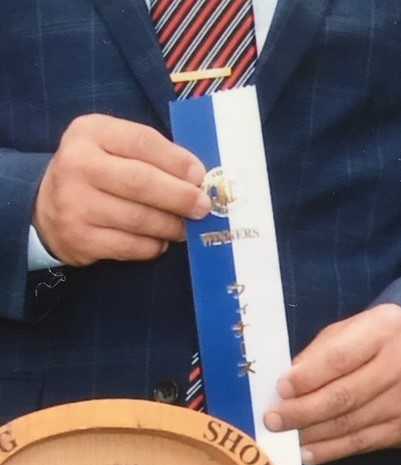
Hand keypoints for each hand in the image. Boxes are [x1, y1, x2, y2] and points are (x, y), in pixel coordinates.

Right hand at [33, 114, 208, 265]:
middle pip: (142, 182)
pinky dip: (154, 246)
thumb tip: (197, 177)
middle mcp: (77, 164)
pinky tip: (159, 240)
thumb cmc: (98, 173)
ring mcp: (74, 203)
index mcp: (91, 132)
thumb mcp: (116, 147)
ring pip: (140, 219)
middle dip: (180, 197)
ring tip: (183, 226)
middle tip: (203, 207)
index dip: (177, 161)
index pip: (142, 141)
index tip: (200, 176)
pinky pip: (132, 246)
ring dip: (171, 225)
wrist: (47, 206)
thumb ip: (154, 154)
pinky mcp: (80, 238)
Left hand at [263, 303, 400, 464]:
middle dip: (303, 411)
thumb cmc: (380, 340)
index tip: (280, 390)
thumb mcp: (352, 329)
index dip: (308, 377)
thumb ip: (321, 352)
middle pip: (344, 396)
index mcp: (385, 331)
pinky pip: (363, 444)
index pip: (340, 359)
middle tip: (273, 420)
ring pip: (351, 424)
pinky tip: (308, 452)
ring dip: (312, 434)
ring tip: (285, 437)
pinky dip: (332, 450)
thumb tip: (287, 385)